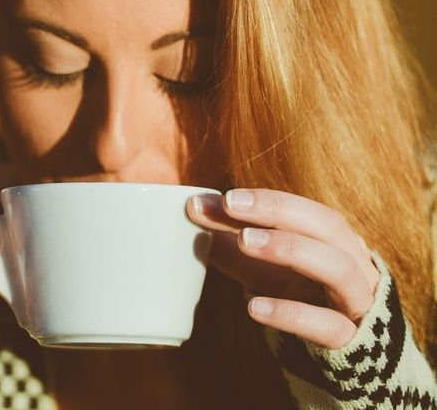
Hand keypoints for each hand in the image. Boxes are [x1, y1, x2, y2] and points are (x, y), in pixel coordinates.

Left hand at [187, 188, 379, 348]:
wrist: (337, 354)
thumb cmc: (295, 297)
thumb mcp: (260, 267)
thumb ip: (229, 240)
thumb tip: (194, 207)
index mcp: (335, 241)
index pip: (305, 211)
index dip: (267, 200)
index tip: (225, 197)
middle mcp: (354, 264)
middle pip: (328, 226)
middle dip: (279, 211)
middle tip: (230, 205)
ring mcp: (356, 302)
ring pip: (338, 268)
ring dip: (291, 248)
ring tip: (244, 241)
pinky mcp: (349, 340)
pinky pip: (327, 325)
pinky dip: (291, 314)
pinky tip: (253, 306)